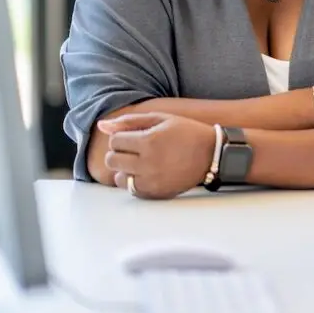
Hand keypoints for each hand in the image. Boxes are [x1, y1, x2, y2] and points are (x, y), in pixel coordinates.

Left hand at [96, 113, 214, 199]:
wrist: (212, 154)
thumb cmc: (187, 133)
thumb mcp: (161, 119)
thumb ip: (130, 121)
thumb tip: (101, 126)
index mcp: (149, 141)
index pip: (115, 141)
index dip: (123, 137)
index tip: (136, 137)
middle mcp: (148, 163)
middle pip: (112, 160)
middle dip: (120, 153)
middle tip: (136, 150)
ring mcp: (152, 180)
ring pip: (119, 177)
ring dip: (125, 169)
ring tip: (141, 162)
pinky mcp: (156, 193)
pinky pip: (131, 190)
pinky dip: (135, 181)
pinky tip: (148, 172)